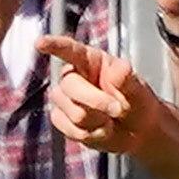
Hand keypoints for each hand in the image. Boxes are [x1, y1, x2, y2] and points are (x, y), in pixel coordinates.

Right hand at [40, 35, 161, 153]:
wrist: (138, 131)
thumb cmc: (136, 102)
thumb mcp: (137, 89)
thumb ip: (128, 79)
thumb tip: (121, 69)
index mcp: (90, 61)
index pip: (69, 49)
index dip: (54, 45)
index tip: (40, 43)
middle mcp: (72, 77)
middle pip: (70, 87)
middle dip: (98, 102)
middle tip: (118, 109)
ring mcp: (64, 99)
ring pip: (73, 112)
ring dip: (98, 122)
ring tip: (111, 120)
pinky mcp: (61, 119)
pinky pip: (70, 129)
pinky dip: (91, 135)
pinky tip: (101, 130)